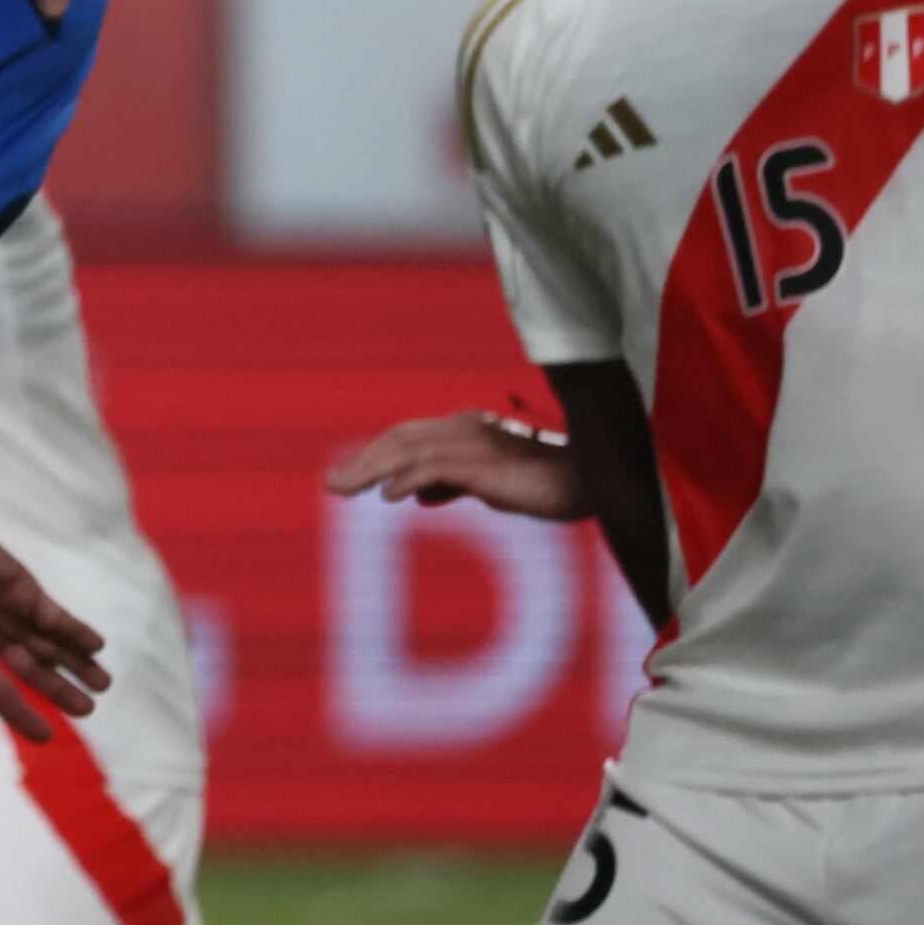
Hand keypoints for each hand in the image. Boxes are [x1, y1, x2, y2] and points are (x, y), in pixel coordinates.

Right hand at [0, 497, 109, 742]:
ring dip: (76, 661)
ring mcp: (7, 608)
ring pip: (49, 642)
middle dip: (60, 688)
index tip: (47, 737)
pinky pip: (53, 613)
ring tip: (103, 684)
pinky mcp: (20, 586)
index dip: (23, 713)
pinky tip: (96, 646)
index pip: (0, 690)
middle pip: (34, 667)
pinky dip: (75, 630)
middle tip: (89, 709)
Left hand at [325, 409, 585, 518]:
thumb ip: (454, 484)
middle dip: (363, 461)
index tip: (349, 476)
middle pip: (400, 439)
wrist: (591, 482)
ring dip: (372, 469)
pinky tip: (391, 495)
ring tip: (345, 489)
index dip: (375, 454)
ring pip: (409, 450)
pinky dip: (410, 478)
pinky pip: (438, 466)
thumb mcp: (490, 484)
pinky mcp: (487, 463)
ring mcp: (475, 443)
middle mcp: (464, 429)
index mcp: (464, 429)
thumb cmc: (544, 482)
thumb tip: (415, 495)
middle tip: (333, 485)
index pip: (407, 437)